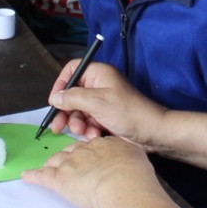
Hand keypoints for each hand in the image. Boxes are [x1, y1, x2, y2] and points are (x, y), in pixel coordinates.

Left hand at [22, 136, 157, 207]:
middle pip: (71, 151)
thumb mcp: (136, 157)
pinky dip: (33, 176)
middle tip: (68, 163)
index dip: (88, 152)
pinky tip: (27, 176)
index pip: (91, 146)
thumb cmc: (133, 173)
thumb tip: (132, 162)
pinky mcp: (59, 179)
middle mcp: (84, 151)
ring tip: (48, 167)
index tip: (89, 156)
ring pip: (57, 161)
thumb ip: (130, 157)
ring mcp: (70, 164)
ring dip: (52, 164)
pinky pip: (42, 176)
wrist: (122, 182)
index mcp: (103, 145)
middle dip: (68, 156)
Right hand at [44, 62, 166, 146]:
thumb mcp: (97, 102)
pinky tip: (94, 137)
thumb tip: (55, 97)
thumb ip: (72, 98)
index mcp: (98, 74)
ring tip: (83, 132)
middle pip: (72, 95)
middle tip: (57, 126)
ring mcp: (103, 103)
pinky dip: (88, 130)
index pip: (72, 70)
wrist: (152, 133)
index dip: (61, 84)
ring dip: (78, 124)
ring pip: (79, 111)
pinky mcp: (106, 118)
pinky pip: (89, 122)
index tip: (54, 100)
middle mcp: (99, 86)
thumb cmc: (129, 112)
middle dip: (66, 111)